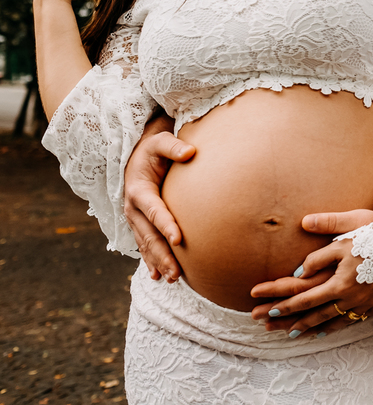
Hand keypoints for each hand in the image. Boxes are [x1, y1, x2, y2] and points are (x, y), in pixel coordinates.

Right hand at [123, 116, 192, 281]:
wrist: (137, 156)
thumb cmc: (153, 148)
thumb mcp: (160, 141)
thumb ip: (173, 146)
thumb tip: (191, 152)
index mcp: (139, 190)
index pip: (155, 210)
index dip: (166, 225)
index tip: (178, 240)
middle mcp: (133, 208)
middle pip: (149, 235)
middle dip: (162, 254)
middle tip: (177, 272)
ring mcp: (134, 219)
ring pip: (146, 244)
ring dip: (158, 262)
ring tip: (172, 279)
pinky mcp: (139, 224)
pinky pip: (144, 245)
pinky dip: (150, 260)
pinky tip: (158, 275)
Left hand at [249, 209, 372, 337]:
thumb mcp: (350, 225)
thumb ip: (324, 235)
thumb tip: (301, 240)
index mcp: (340, 279)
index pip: (304, 296)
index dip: (282, 302)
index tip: (264, 305)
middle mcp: (349, 297)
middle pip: (313, 313)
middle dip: (287, 319)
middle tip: (264, 324)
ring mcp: (362, 304)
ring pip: (329, 321)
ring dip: (307, 328)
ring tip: (290, 333)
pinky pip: (348, 322)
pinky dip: (332, 328)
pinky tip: (322, 331)